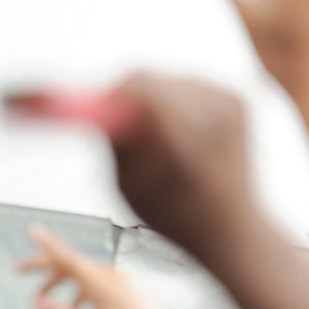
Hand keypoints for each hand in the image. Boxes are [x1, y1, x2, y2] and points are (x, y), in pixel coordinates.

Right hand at [19, 224, 168, 308]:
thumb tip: (39, 304)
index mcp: (101, 286)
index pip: (68, 258)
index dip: (47, 244)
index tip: (32, 231)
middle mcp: (110, 275)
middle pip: (70, 263)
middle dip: (43, 268)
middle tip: (20, 271)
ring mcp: (119, 278)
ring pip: (81, 272)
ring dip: (61, 283)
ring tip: (46, 301)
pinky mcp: (124, 284)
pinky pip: (95, 279)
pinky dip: (79, 289)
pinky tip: (76, 308)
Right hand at [107, 73, 252, 257]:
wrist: (234, 229)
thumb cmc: (173, 215)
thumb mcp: (129, 185)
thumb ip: (116, 141)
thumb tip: (90, 104)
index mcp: (190, 139)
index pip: (138, 91)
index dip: (101, 91)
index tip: (72, 99)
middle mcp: (216, 112)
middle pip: (148, 79)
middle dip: (119, 95)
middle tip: (102, 116)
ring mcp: (231, 100)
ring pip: (163, 80)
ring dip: (145, 99)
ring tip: (149, 139)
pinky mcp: (236, 96)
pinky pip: (183, 84)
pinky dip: (169, 100)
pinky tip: (175, 134)